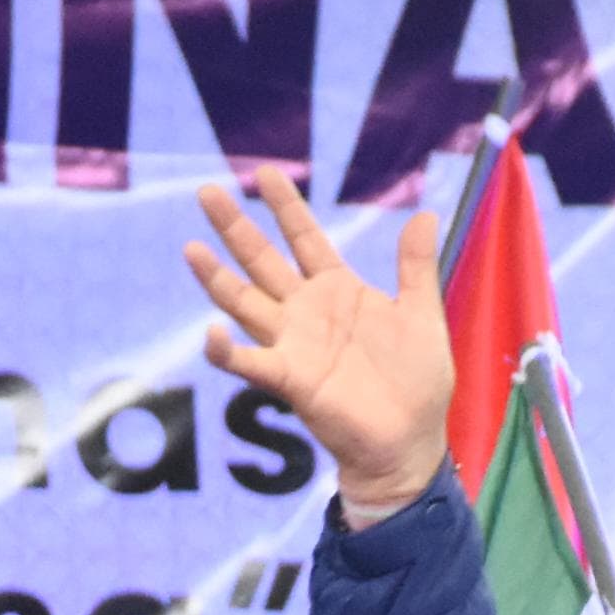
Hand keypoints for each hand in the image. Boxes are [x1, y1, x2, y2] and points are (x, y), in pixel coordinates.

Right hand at [185, 170, 453, 522]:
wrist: (410, 441)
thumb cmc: (417, 383)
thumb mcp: (422, 314)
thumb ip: (415, 267)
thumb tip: (423, 214)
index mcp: (338, 291)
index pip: (305, 238)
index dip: (286, 206)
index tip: (265, 173)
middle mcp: (307, 313)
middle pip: (262, 261)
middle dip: (236, 227)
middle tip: (207, 192)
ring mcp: (294, 345)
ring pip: (245, 303)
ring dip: (217, 278)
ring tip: (191, 249)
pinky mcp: (290, 380)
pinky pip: (250, 363)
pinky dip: (226, 352)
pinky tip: (210, 334)